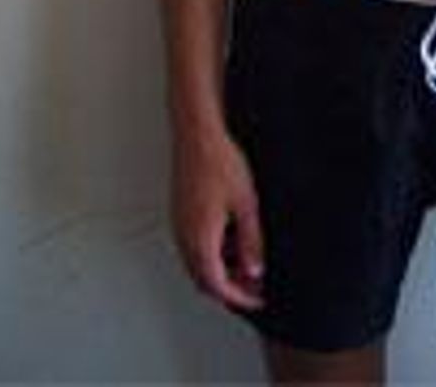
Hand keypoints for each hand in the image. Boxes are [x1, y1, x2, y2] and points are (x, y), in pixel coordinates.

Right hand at [169, 127, 265, 310]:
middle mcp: (184, 237)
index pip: (217, 285)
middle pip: (203, 279)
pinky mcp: (180, 213)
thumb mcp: (246, 205)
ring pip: (197, 263)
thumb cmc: (220, 164)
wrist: (198, 136)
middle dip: (229, 287)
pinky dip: (211, 254)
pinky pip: (193, 245)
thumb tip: (254, 271)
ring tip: (247, 263)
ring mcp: (179, 225)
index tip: (257, 299)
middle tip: (254, 286)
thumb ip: (251, 241)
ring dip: (219, 270)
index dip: (238, 297)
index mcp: (200, 240)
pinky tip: (231, 240)